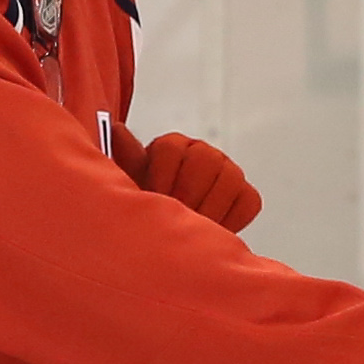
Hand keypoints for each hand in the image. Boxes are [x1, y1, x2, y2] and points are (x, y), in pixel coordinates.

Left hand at [132, 129, 261, 231]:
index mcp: (172, 146)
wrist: (169, 234)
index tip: (155, 200)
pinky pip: (247, 202)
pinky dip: (232, 219)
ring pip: (229, 179)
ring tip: (193, 226)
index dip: (161, 177)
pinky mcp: (246, 195)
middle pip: (205, 160)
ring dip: (210, 208)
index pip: (170, 148)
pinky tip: (212, 230)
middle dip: (188, 192)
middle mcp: (203, 153)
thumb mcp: (131, 185)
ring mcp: (228, 172)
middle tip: (177, 215)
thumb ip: (129, 158)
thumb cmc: (148, 207)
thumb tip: (116, 129)